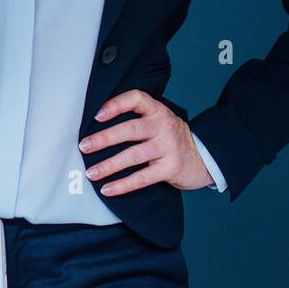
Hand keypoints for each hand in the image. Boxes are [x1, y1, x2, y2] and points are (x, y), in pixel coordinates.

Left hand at [78, 90, 213, 195]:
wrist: (203, 158)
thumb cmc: (171, 139)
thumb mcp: (159, 121)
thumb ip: (136, 120)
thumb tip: (97, 130)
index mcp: (157, 111)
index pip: (136, 99)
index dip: (116, 104)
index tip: (98, 115)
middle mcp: (163, 126)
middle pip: (130, 129)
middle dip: (104, 138)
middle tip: (85, 146)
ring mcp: (168, 147)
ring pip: (133, 155)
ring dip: (109, 165)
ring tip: (91, 172)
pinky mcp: (170, 168)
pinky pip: (142, 177)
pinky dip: (123, 185)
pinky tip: (108, 188)